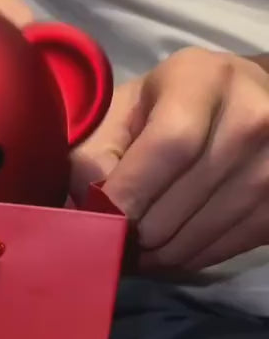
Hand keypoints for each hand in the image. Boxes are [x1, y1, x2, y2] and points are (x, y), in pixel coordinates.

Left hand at [70, 48, 268, 270]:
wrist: (250, 102)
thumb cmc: (174, 103)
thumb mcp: (128, 107)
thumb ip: (95, 150)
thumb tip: (88, 210)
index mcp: (205, 80)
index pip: (170, 147)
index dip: (129, 194)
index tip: (101, 219)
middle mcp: (251, 118)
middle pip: (176, 206)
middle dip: (134, 232)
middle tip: (117, 232)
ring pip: (193, 239)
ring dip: (156, 253)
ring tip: (142, 238)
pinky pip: (218, 253)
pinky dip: (185, 258)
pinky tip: (174, 241)